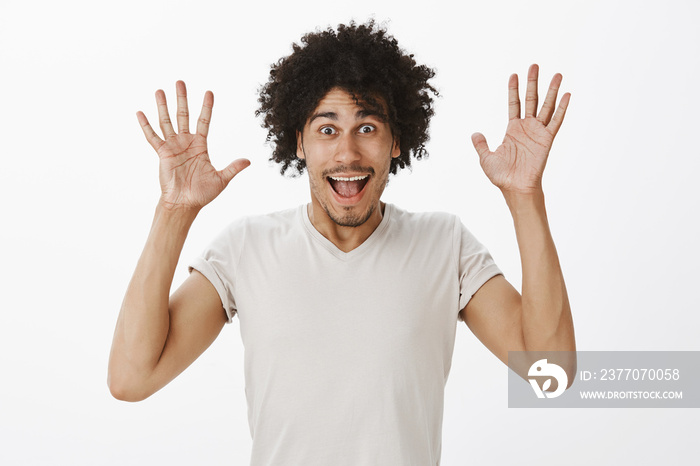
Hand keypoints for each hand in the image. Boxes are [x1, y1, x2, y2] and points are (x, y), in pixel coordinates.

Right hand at [137, 81, 249, 210]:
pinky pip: (152, 137)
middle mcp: (186, 142)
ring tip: (160, 90)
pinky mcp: (162, 154)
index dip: (206, 107)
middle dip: (182, 99)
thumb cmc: (202, 193)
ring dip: (163, 106)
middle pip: (184, 116)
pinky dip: (146, 125)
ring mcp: (173, 146)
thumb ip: (233, 168)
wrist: (184, 204)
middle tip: (180, 81)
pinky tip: (140, 112)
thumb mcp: (221, 179)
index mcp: (200, 145)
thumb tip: (249, 161)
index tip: (208, 92)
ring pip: (167, 122)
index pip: (204, 121)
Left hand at [471, 64, 569, 194]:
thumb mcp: (486, 158)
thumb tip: (475, 133)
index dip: (513, 89)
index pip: (513, 104)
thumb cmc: (502, 176)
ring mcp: (538, 132)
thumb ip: (481, 144)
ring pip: (546, 106)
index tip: (514, 74)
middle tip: (535, 65)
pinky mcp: (547, 139)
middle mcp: (526, 128)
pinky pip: (556, 121)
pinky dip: (562, 109)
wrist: (515, 188)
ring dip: (551, 90)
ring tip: (557, 74)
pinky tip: (567, 95)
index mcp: (512, 130)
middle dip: (533, 82)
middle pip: (530, 99)